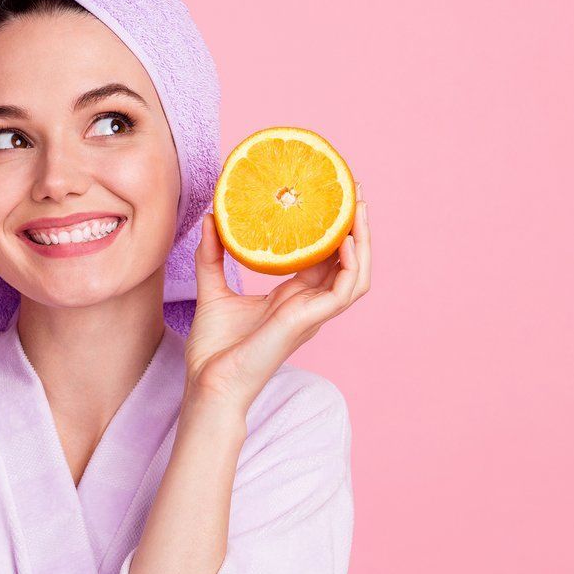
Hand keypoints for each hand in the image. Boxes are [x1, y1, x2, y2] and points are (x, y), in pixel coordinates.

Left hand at [184, 182, 370, 411]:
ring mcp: (312, 314)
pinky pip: (344, 292)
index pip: (323, 258)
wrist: (209, 383)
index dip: (331, 229)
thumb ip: (213, 255)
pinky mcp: (308, 322)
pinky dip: (351, 265)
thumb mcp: (212, 289)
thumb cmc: (214, 349)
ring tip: (358, 208)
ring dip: (363, 241)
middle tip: (351, 189)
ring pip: (356, 275)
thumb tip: (211, 217)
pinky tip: (347, 240)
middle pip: (346, 262)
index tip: (329, 196)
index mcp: (293, 298)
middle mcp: (309, 304)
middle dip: (355, 226)